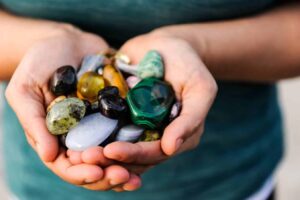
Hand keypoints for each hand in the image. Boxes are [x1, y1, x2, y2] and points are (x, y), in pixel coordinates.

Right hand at [5, 25, 139, 189]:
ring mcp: (102, 125)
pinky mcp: (120, 112)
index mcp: (57, 137)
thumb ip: (34, 121)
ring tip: (138, 175)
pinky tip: (153, 150)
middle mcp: (81, 136)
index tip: (96, 171)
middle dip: (108, 175)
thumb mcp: (27, 89)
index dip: (80, 173)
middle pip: (95, 166)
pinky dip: (140, 144)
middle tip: (123, 177)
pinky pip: (131, 132)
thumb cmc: (41, 62)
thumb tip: (49, 156)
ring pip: (115, 155)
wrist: (69, 40)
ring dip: (127, 167)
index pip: (67, 166)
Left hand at [74, 30, 217, 186]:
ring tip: (76, 152)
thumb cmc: (188, 64)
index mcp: (178, 135)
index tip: (111, 151)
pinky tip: (74, 139)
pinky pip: (107, 130)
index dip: (135, 155)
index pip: (156, 153)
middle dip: (110, 159)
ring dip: (98, 153)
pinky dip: (92, 136)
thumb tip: (171, 148)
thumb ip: (191, 118)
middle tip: (86, 156)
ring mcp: (139, 128)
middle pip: (134, 156)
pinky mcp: (123, 116)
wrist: (166, 45)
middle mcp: (158, 136)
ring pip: (119, 148)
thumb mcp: (199, 87)